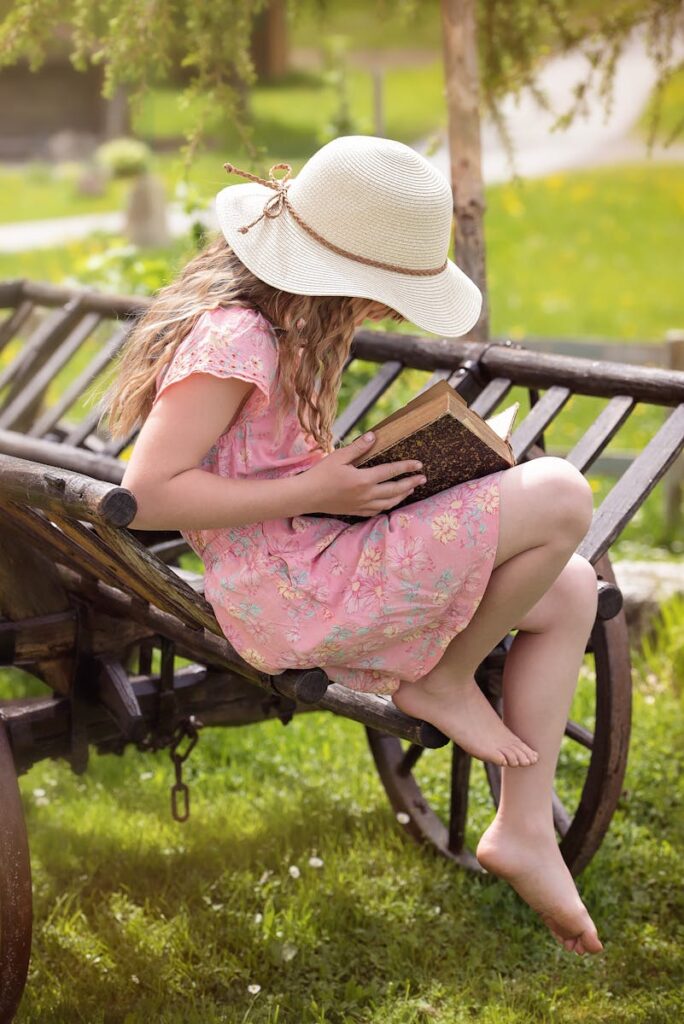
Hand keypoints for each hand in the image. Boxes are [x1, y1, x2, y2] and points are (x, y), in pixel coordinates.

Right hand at [300, 431, 426, 516]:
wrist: (306, 496)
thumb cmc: (320, 474)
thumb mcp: (339, 457)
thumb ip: (358, 447)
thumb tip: (374, 436)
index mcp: (363, 479)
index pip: (391, 472)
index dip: (407, 467)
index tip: (419, 464)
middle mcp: (366, 495)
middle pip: (395, 490)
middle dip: (411, 484)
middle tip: (423, 479)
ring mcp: (361, 505)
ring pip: (389, 503)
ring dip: (402, 496)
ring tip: (411, 490)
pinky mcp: (355, 512)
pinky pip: (377, 511)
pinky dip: (387, 506)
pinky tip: (390, 502)